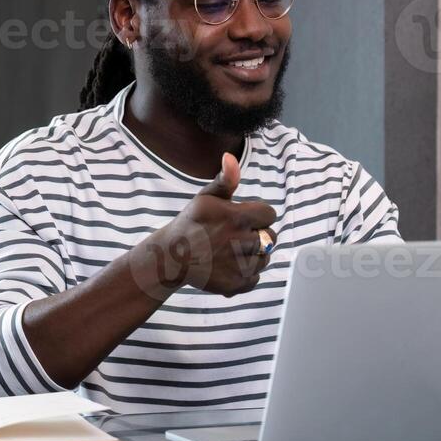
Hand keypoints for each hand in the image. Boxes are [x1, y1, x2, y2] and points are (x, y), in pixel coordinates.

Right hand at [137, 153, 277, 297]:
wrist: (171, 256)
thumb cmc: (192, 223)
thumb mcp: (206, 197)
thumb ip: (225, 179)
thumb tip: (230, 157)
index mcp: (236, 218)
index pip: (269, 214)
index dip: (258, 215)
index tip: (244, 218)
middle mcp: (239, 242)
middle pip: (270, 237)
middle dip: (257, 235)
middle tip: (236, 235)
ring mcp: (238, 265)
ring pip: (265, 258)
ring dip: (253, 254)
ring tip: (232, 251)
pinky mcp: (235, 284)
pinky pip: (256, 277)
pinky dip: (246, 273)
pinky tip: (229, 265)